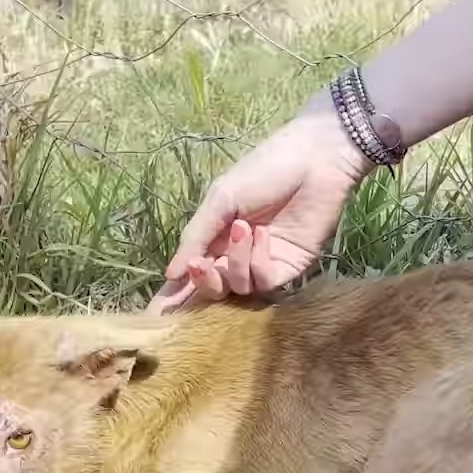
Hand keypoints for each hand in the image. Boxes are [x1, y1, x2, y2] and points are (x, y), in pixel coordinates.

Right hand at [147, 107, 373, 313]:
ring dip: (234, 263)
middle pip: (213, 290)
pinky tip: (263, 234)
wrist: (316, 159)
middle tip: (200, 265)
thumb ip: (196, 237)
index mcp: (216, 237)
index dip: (174, 294)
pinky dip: (258, 261)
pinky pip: (265, 282)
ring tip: (243, 228)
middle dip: (203, 283)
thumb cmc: (265, 169)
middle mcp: (237, 255)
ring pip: (238, 288)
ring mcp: (264, 263)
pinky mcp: (290, 268)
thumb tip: (170, 275)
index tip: (156, 313)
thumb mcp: (222, 199)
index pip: (191, 273)